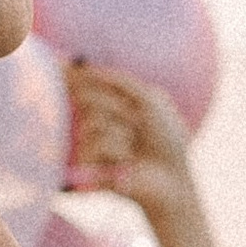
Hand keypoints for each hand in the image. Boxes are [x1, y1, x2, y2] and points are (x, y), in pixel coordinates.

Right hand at [64, 59, 197, 226]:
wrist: (171, 178)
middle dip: (119, 110)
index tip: (73, 67)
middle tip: (138, 125)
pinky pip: (94, 145)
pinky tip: (126, 164)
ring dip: (122, 134)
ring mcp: (91, 143)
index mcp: (111, 103)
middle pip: (89, 100)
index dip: (81, 76)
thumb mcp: (150, 100)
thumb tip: (88, 67)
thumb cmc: (167, 140)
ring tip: (134, 150)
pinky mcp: (87, 165)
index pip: (86, 84)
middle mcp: (97, 120)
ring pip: (93, 123)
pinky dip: (117, 151)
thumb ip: (120, 81)